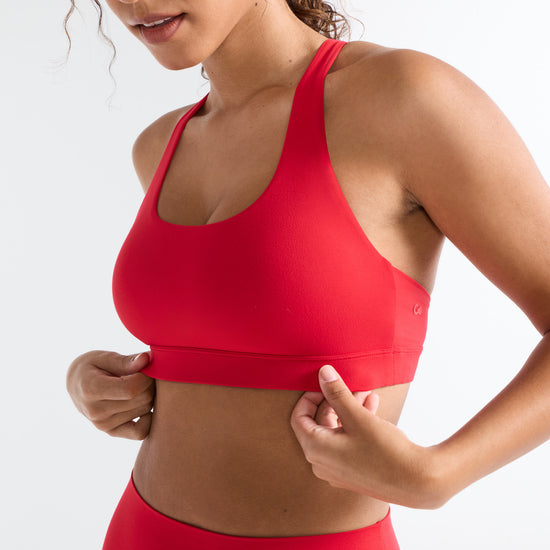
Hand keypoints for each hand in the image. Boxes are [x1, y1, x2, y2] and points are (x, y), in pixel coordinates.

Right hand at [66, 350, 154, 439]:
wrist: (76, 385)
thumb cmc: (91, 366)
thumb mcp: (104, 357)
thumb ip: (125, 360)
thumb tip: (146, 359)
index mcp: (91, 390)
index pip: (131, 388)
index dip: (145, 376)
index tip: (145, 366)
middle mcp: (95, 411)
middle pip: (141, 398)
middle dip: (149, 383)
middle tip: (144, 373)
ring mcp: (103, 424)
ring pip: (145, 409)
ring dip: (149, 396)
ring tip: (139, 385)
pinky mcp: (111, 432)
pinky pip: (140, 432)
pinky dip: (148, 418)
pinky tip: (142, 403)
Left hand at [290, 365, 443, 508]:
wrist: (417, 482)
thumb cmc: (385, 450)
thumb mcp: (357, 416)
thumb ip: (337, 393)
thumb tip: (323, 372)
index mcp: (315, 449)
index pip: (299, 418)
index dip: (309, 397)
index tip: (325, 385)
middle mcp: (321, 462)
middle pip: (319, 423)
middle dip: (335, 401)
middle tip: (351, 385)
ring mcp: (337, 470)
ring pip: (336, 431)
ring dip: (349, 410)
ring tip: (366, 393)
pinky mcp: (353, 472)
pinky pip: (347, 442)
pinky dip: (356, 424)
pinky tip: (373, 406)